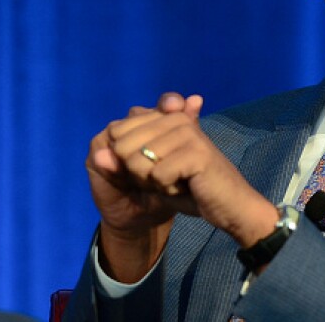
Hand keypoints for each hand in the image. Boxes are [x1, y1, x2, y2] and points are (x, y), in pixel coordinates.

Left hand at [86, 93, 277, 281]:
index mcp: (166, 116)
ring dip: (154, 183)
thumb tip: (96, 155)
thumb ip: (122, 163)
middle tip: (168, 178)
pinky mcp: (196, 152)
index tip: (157, 167)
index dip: (127, 159)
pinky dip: (168, 190)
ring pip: (137, 163)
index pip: (117, 132)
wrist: (228, 207)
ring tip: (179, 182)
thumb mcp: (149, 175)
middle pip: (123, 147)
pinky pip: (157, 176)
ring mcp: (187, 133)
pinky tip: (187, 187)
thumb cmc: (190, 189)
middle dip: (138, 173)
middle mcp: (175, 118)